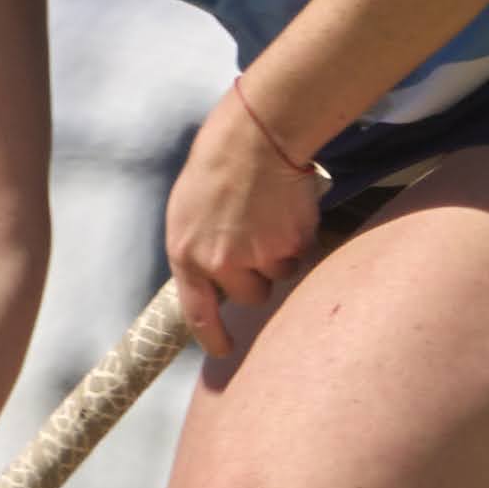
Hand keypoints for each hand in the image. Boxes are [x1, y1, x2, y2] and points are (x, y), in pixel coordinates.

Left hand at [168, 81, 328, 366]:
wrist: (254, 136)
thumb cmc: (216, 165)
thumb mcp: (187, 212)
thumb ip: (197, 250)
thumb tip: (212, 281)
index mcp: (187, 255)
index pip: (198, 314)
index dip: (214, 338)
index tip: (225, 351)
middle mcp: (221, 264)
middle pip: (250, 296)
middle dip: (257, 276)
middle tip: (258, 238)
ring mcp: (259, 256)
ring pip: (280, 275)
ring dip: (280, 254)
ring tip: (271, 214)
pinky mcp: (292, 244)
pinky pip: (302, 254)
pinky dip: (299, 237)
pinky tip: (287, 208)